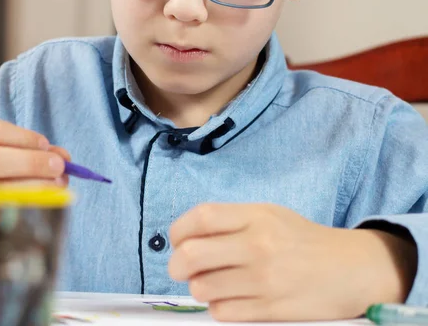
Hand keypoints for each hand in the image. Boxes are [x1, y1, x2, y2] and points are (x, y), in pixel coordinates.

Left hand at [168, 203, 417, 321]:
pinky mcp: (271, 310)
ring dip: (200, 288)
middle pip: (191, 255)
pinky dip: (219, 307)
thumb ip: (230, 222)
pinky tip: (232, 299)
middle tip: (182, 269)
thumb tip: (185, 240)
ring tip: (213, 283)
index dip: (178, 231)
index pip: (200, 218)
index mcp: (256, 216)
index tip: (178, 241)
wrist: (352, 270)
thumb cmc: (302, 240)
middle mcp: (258, 245)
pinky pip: (222, 312)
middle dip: (176, 265)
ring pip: (202, 288)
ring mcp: (265, 280)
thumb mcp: (268, 216)